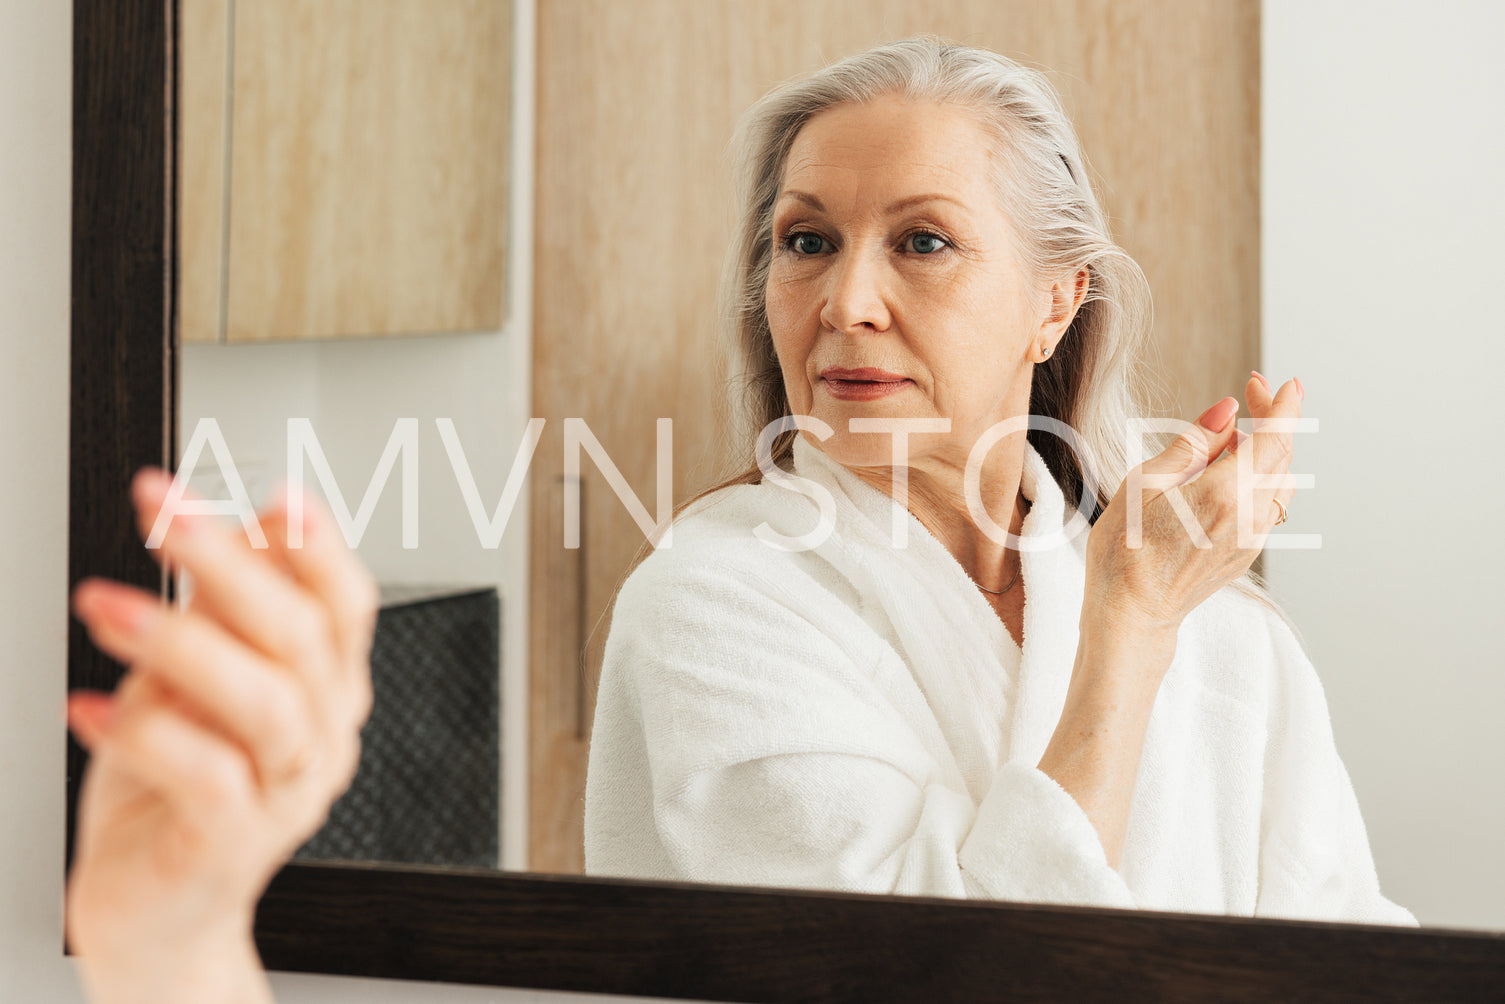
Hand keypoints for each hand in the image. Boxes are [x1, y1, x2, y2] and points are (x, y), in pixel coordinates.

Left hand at [65, 471, 377, 1003]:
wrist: (156, 912)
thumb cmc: (172, 793)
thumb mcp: (194, 681)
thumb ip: (221, 612)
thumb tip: (234, 526)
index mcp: (324, 689)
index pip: (347, 606)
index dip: (319, 548)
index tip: (272, 497)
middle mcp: (320, 736)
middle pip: (302, 637)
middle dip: (230, 565)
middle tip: (164, 516)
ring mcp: (286, 793)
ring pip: (266, 702)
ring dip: (182, 642)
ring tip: (105, 607)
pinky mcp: (235, 845)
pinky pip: (204, 776)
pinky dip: (143, 733)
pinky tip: (91, 708)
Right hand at [1084, 371, 1302, 641]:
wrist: (1132, 614)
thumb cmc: (1125, 549)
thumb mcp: (1145, 483)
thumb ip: (1192, 444)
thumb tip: (1227, 411)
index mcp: (1224, 493)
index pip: (1273, 438)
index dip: (1284, 406)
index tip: (1287, 383)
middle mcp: (1249, 516)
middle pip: (1281, 456)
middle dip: (1273, 420)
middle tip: (1253, 392)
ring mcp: (1253, 537)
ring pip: (1279, 481)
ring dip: (1267, 451)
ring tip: (1230, 439)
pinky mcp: (1247, 551)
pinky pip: (1267, 505)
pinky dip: (1258, 479)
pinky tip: (1225, 475)